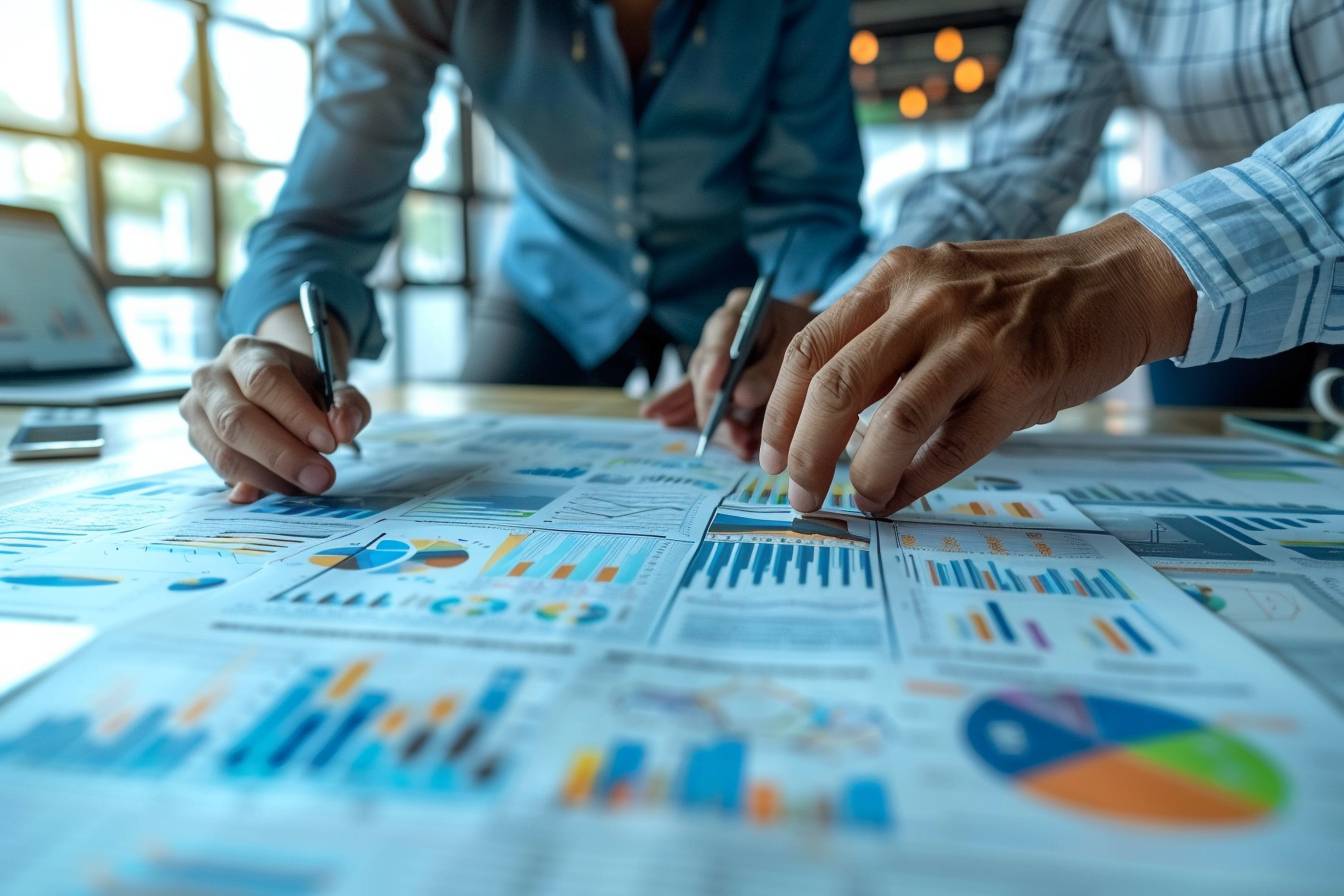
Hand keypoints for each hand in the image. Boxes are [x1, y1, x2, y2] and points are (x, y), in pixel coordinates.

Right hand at [179, 307, 370, 503]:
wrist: (269, 385)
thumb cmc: (302, 386)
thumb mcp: (333, 387)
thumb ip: (348, 405)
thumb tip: (342, 431)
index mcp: (246, 353)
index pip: (265, 381)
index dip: (296, 415)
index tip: (330, 444)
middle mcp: (211, 378)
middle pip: (237, 421)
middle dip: (283, 456)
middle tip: (321, 477)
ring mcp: (196, 410)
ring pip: (225, 453)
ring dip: (271, 477)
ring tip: (308, 483)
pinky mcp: (195, 441)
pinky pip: (222, 472)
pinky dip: (257, 485)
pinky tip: (286, 486)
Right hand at [642, 287, 813, 458]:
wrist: (824, 343)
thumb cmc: (817, 339)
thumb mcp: (804, 348)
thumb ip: (772, 371)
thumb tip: (738, 398)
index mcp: (744, 309)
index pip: (722, 331)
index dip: (715, 360)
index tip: (715, 385)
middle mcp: (722, 331)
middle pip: (706, 368)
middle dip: (717, 406)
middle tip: (736, 436)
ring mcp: (716, 357)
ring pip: (703, 391)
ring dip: (720, 424)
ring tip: (741, 447)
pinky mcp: (717, 382)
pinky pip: (699, 398)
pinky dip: (694, 414)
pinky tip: (659, 418)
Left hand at [759, 213, 1195, 512]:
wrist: (1119, 278)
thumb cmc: (1019, 295)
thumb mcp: (936, 289)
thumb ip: (883, 339)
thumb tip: (822, 422)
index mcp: (894, 277)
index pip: (807, 347)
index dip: (778, 410)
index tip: (769, 454)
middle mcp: (926, 300)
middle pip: (834, 386)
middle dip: (804, 452)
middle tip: (798, 494)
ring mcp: (976, 337)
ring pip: (892, 419)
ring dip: (862, 474)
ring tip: (854, 501)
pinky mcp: (1022, 377)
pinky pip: (953, 444)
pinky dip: (916, 480)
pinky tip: (900, 498)